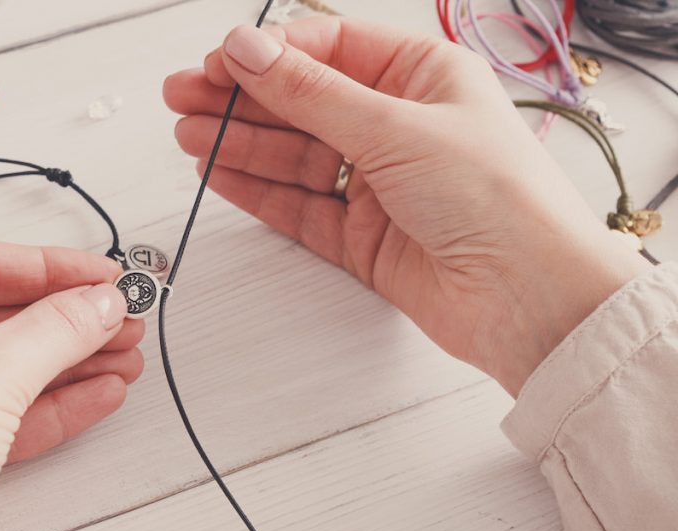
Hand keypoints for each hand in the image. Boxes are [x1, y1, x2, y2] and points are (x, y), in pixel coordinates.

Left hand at [0, 241, 143, 530]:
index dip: (53, 268)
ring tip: (125, 358)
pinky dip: (48, 402)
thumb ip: (59, 327)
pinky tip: (99, 394)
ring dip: (68, 363)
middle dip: (68, 322)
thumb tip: (100, 303)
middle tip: (122, 320)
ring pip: (2, 365)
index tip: (103, 277)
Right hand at [163, 17, 648, 394]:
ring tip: (189, 135)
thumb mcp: (395, 127)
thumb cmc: (499, 202)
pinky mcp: (363, 237)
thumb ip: (312, 93)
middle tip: (183, 97)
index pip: (329, 50)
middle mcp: (399, 128)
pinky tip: (220, 173)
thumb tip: (250, 49)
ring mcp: (379, 184)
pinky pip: (299, 206)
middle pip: (303, 103)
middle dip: (241, 100)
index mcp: (422, 79)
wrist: (529, 300)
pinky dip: (259, 190)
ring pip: (294, 156)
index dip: (269, 55)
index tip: (218, 63)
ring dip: (239, 144)